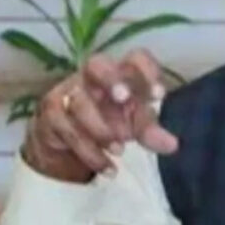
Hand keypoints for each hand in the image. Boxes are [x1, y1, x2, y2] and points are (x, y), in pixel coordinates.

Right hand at [22, 48, 178, 182]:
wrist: (68, 142)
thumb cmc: (111, 121)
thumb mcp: (134, 125)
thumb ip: (151, 132)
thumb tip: (172, 145)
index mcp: (121, 72)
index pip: (135, 57)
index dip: (147, 71)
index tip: (159, 96)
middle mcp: (93, 76)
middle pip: (96, 63)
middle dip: (111, 79)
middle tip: (123, 98)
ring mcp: (69, 91)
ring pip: (79, 102)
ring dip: (101, 128)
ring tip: (120, 150)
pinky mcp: (52, 113)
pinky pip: (67, 129)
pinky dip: (90, 152)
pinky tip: (108, 167)